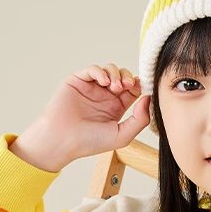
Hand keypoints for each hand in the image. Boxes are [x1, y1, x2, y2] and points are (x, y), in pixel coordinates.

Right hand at [12, 64, 151, 169]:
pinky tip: (104, 82)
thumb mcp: (122, 136)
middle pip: (123, 76)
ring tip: (115, 86)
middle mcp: (104, 96)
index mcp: (116, 107)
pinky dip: (101, 71)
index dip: (139, 86)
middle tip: (128, 85)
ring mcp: (91, 88)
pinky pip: (92, 69)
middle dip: (128, 77)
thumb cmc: (89, 142)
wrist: (62, 141)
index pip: (133, 90)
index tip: (143, 89)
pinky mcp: (78, 81)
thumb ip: (140, 120)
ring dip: (116, 74)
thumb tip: (148, 98)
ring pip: (110, 69)